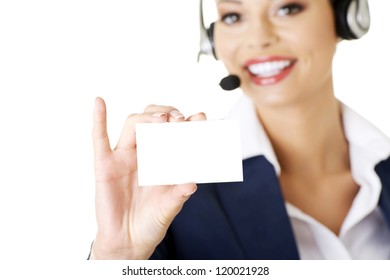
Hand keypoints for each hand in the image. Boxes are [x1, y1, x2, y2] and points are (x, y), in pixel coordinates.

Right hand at [91, 97, 205, 258]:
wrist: (128, 241)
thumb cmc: (151, 222)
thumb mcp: (169, 207)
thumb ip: (178, 195)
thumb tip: (193, 184)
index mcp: (164, 159)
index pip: (175, 132)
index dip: (187, 122)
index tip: (200, 118)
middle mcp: (145, 153)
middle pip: (154, 120)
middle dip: (167, 114)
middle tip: (178, 119)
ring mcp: (125, 157)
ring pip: (134, 124)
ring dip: (147, 117)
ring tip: (161, 119)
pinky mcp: (105, 165)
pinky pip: (99, 138)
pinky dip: (98, 119)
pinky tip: (100, 103)